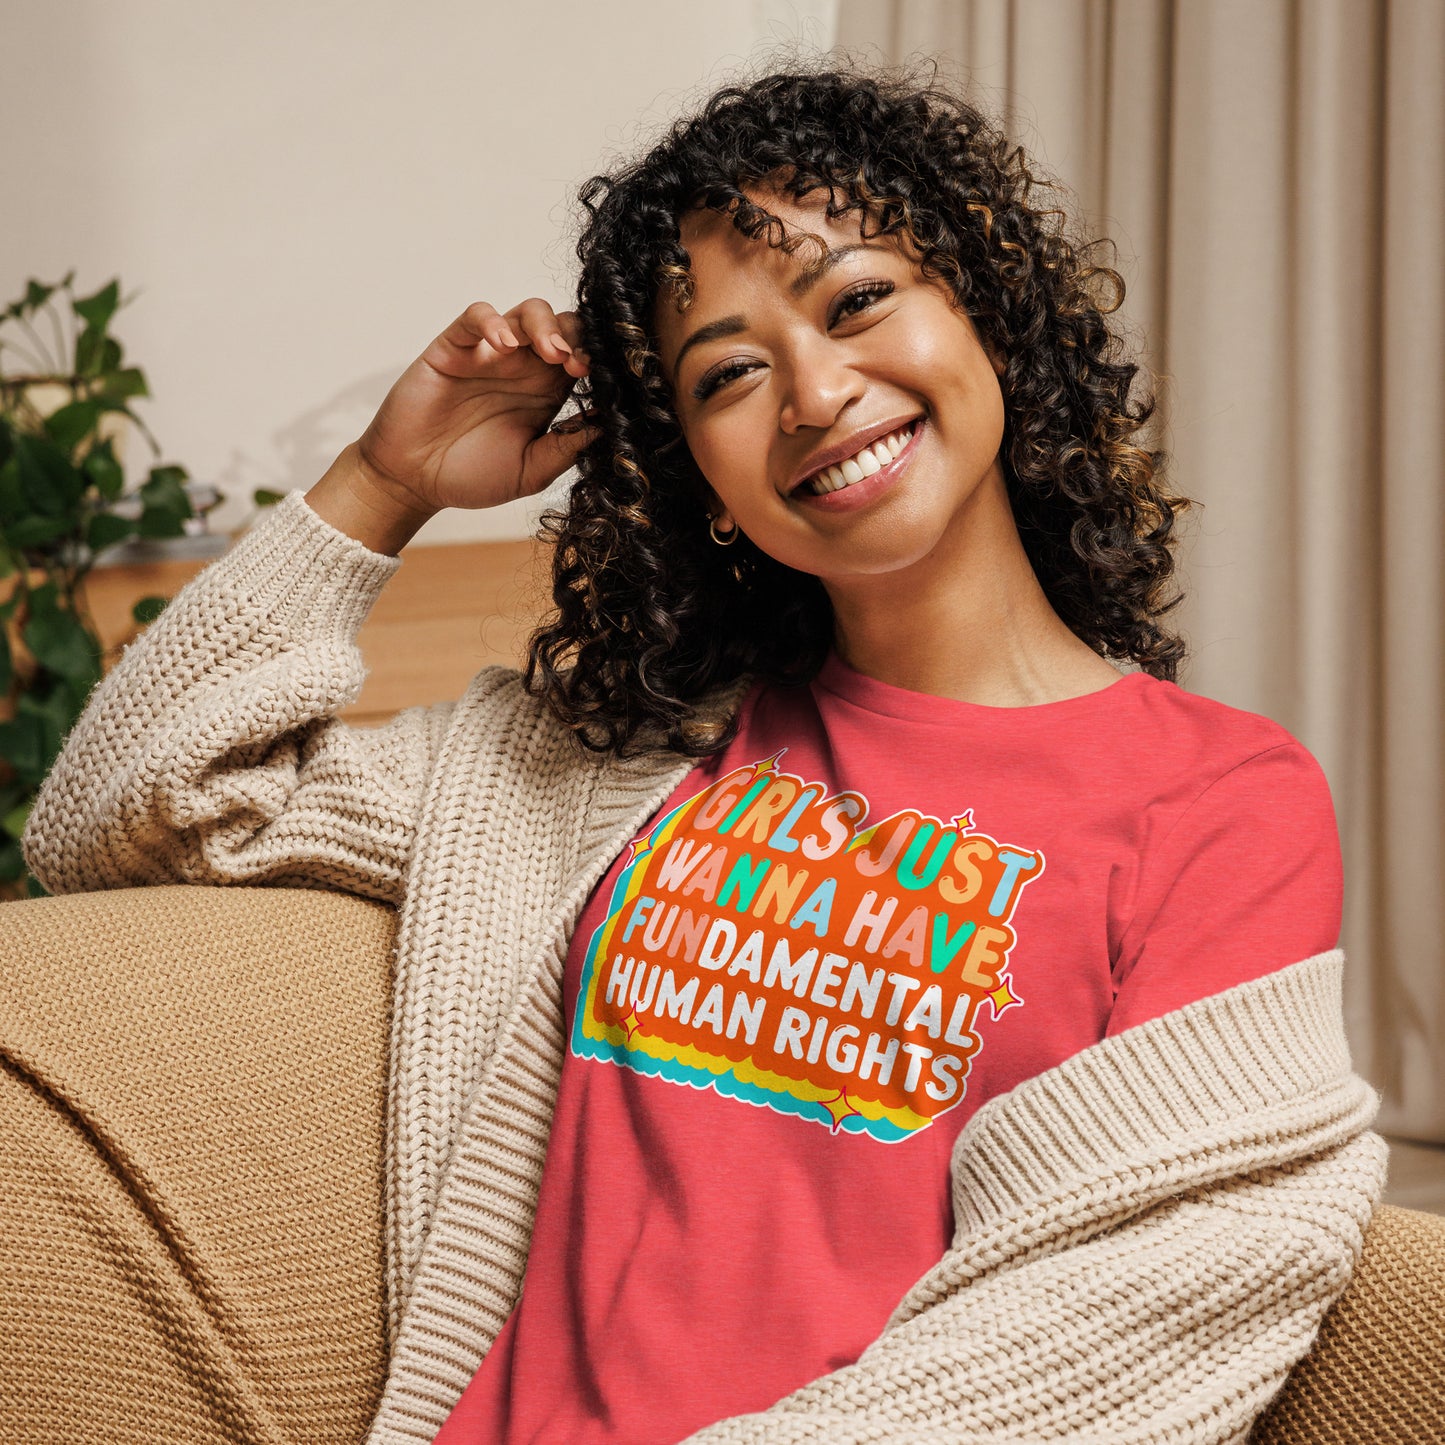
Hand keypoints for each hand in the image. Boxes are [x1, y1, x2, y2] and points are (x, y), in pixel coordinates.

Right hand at [354, 299, 594, 513]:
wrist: (414, 481)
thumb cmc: (471, 476)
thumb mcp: (531, 472)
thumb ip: (565, 449)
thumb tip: (607, 427)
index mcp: (547, 393)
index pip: (583, 358)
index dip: (596, 361)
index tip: (602, 380)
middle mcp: (523, 368)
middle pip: (563, 326)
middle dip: (578, 337)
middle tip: (578, 364)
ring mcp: (489, 354)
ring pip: (527, 312)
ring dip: (545, 325)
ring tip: (551, 352)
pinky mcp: (454, 347)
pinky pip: (475, 316)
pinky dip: (493, 321)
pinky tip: (503, 344)